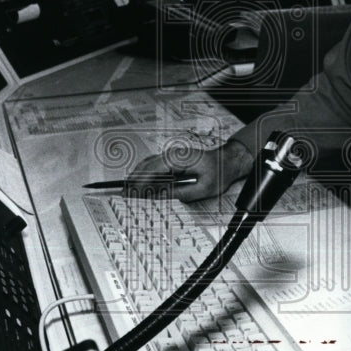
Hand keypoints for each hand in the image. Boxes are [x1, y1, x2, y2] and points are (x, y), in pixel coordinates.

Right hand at [128, 140, 254, 202]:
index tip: (132, 192)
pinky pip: (154, 164)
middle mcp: (174, 154)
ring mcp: (172, 155)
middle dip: (134, 179)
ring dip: (137, 176)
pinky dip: (145, 173)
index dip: (141, 182)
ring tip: (127, 190)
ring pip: (148, 163)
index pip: (154, 169)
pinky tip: (139, 183)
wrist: (227, 162)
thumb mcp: (202, 189)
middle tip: (124, 193)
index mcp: (180, 159)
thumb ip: (180, 192)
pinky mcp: (173, 159)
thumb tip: (159, 196)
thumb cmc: (218, 173)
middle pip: (147, 165)